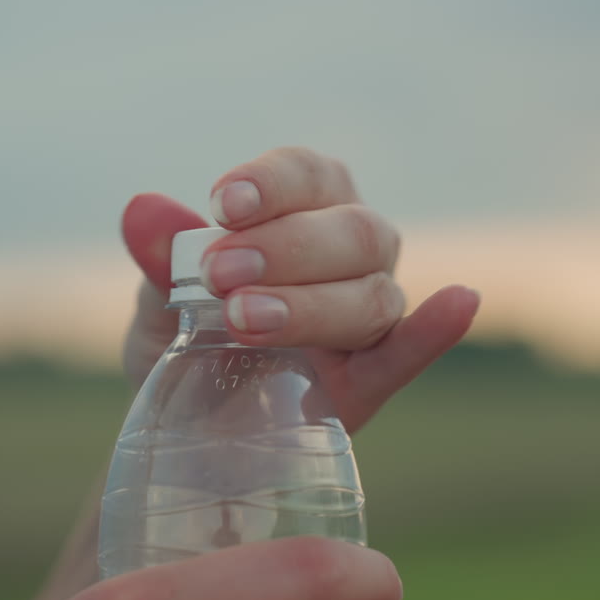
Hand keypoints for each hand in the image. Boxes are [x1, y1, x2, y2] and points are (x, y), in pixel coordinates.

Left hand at [122, 147, 478, 432]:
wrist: (186, 423)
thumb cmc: (183, 340)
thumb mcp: (160, 301)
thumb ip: (162, 260)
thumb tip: (141, 211)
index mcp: (304, 210)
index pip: (309, 175)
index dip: (275, 182)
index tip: (223, 204)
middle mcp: (350, 253)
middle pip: (352, 232)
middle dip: (286, 247)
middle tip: (221, 274)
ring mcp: (367, 317)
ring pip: (372, 294)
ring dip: (313, 302)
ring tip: (243, 319)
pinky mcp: (370, 380)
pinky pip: (410, 352)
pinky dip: (435, 331)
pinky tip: (459, 302)